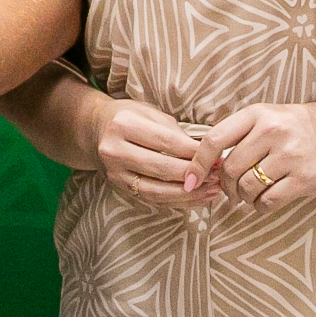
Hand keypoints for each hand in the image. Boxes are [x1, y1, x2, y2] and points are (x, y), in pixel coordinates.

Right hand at [92, 98, 221, 207]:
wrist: (96, 131)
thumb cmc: (129, 118)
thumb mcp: (150, 114)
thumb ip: (176, 133)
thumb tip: (208, 153)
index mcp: (123, 125)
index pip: (167, 142)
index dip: (195, 152)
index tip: (217, 156)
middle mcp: (114, 150)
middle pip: (162, 168)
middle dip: (194, 174)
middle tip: (219, 175)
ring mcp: (114, 173)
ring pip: (157, 190)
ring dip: (188, 194)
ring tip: (212, 191)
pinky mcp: (119, 188)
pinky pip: (153, 200)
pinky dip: (178, 202)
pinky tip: (197, 198)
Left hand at [191, 101, 315, 209]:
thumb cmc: (306, 126)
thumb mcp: (271, 116)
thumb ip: (242, 134)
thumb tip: (207, 163)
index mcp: (259, 114)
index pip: (214, 139)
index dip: (198, 163)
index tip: (191, 178)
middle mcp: (274, 132)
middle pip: (230, 169)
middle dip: (226, 185)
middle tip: (231, 190)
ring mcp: (291, 156)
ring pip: (248, 187)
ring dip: (243, 197)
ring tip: (250, 194)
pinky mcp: (305, 179)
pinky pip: (269, 201)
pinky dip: (260, 206)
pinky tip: (265, 201)